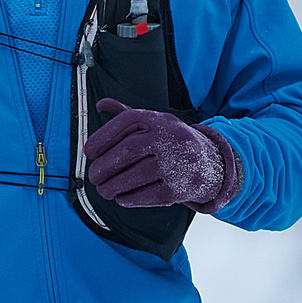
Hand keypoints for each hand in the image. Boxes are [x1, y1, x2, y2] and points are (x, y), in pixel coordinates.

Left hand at [82, 98, 238, 208]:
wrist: (212, 162)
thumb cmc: (172, 142)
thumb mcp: (154, 123)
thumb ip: (126, 114)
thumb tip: (100, 104)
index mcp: (159, 120)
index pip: (125, 122)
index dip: (102, 137)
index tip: (89, 152)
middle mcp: (169, 138)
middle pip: (128, 150)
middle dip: (104, 167)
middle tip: (93, 177)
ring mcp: (177, 163)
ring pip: (135, 175)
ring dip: (113, 186)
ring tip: (103, 190)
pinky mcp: (180, 188)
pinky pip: (148, 195)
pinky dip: (130, 198)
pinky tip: (122, 197)